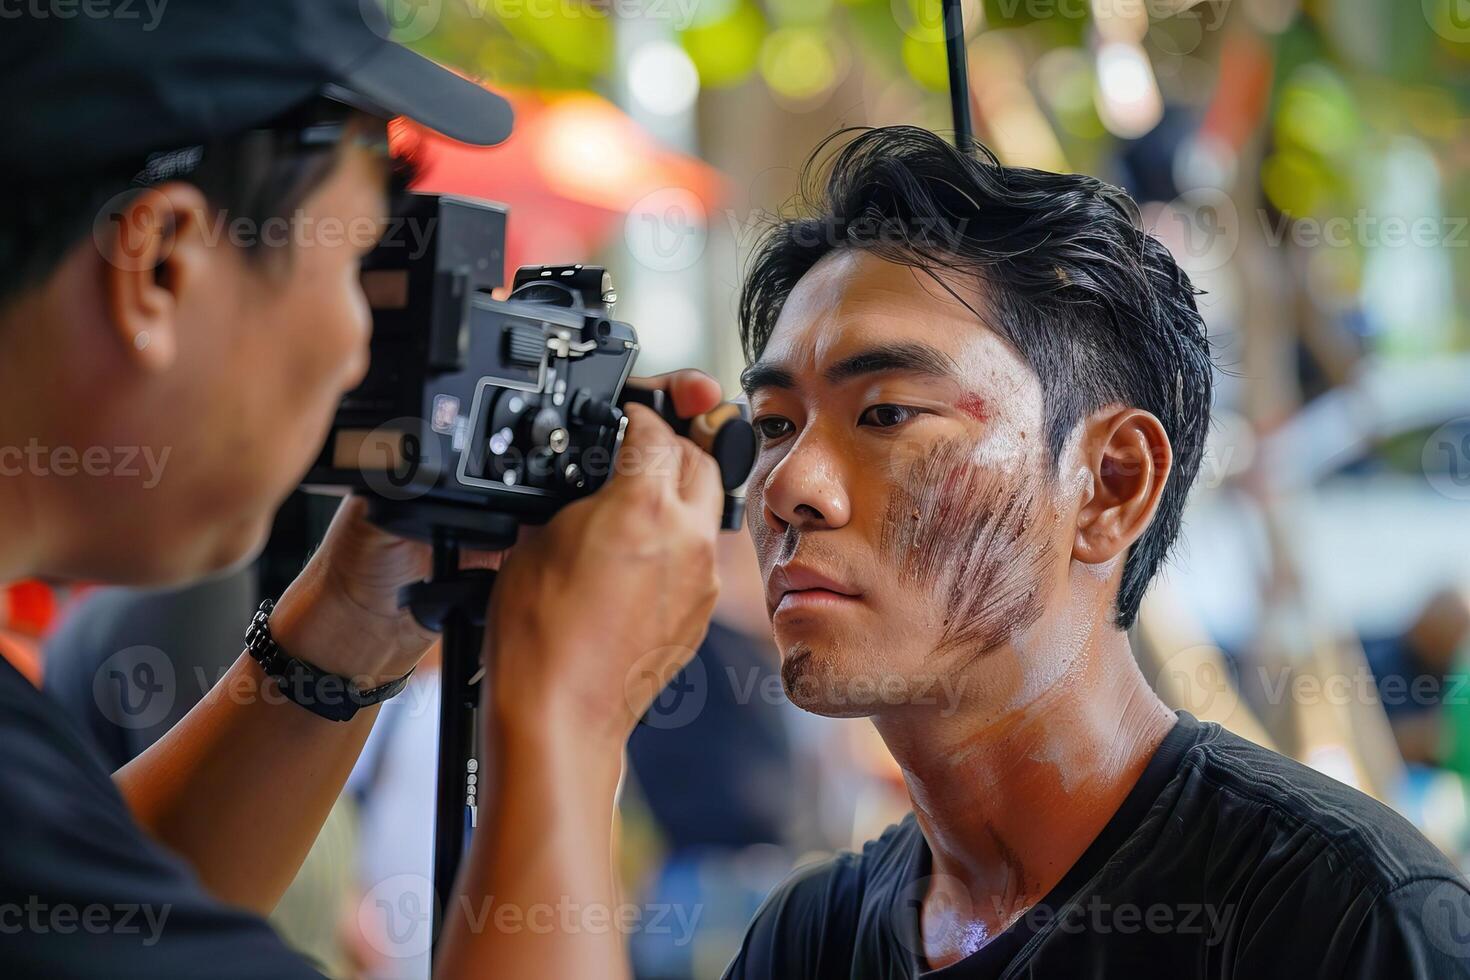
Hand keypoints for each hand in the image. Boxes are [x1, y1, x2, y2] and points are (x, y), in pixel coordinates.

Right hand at [268, 370, 722, 689]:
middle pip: (700, 457)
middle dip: (670, 442)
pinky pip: (701, 552)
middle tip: (637, 445)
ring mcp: (701, 577)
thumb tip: (590, 478)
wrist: (560, 712)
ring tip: (639, 493)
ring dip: (681, 488)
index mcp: (646, 506)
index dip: (633, 414)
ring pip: (708, 505)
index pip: (653, 429)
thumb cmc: (537, 636)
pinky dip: (679, 536)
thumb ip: (578, 493)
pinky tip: (642, 547)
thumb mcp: (537, 536)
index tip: (619, 417)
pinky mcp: (701, 610)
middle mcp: (687, 537)